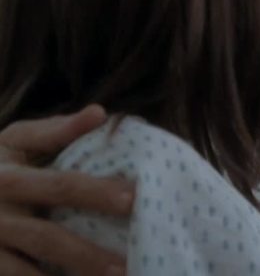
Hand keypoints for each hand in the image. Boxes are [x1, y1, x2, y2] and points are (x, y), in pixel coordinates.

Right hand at [0, 105, 131, 274]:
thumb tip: (101, 113)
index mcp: (8, 178)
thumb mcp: (15, 141)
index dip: (96, 193)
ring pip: (27, 273)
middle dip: (87, 253)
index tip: (134, 200)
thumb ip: (56, 130)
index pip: (60, 185)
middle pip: (46, 238)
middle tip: (126, 264)